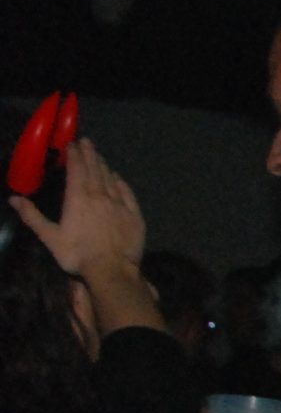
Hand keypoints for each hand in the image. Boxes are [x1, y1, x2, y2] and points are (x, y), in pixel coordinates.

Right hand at [9, 140, 144, 281]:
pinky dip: (121, 182)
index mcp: (78, 199)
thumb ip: (32, 216)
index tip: (72, 145)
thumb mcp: (50, 237)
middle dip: (89, 154)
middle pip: (95, 170)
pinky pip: (127, 193)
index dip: (74, 156)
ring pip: (110, 179)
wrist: (112, 270)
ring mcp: (119, 205)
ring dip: (104, 166)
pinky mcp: (134, 215)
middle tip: (87, 142)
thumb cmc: (77, 255)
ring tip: (99, 156)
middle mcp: (100, 196)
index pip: (76, 170)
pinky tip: (118, 177)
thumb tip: (14, 199)